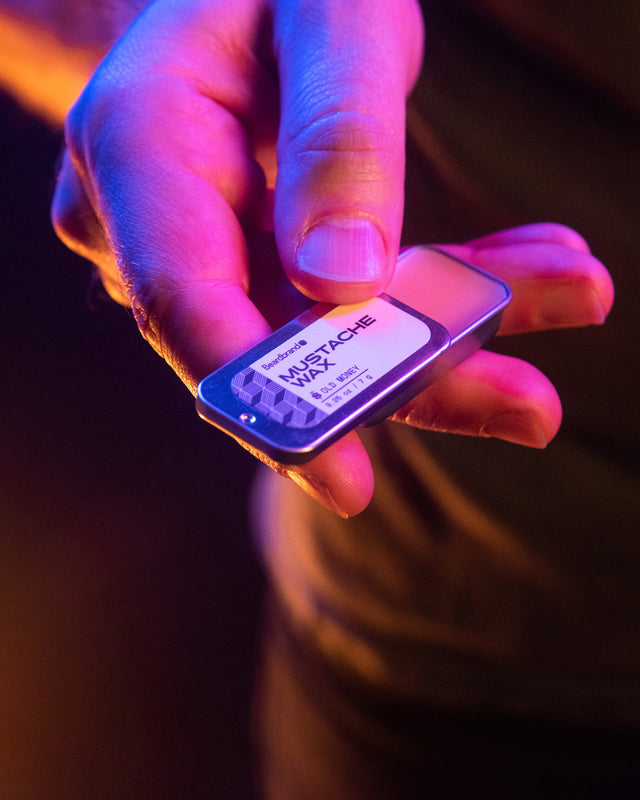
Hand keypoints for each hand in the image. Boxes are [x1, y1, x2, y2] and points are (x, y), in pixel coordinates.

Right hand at [50, 1, 611, 516]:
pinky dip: (434, 287)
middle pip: (272, 336)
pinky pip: (339, 298)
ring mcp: (203, 247)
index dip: (265, 395)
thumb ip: (338, 137)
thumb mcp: (330, 15)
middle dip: (406, 373)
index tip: (347, 480)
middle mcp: (152, 218)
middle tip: (529, 403)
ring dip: (449, 322)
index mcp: (138, 145)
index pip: (184, 300)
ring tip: (566, 291)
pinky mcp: (253, 259)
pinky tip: (526, 271)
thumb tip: (345, 284)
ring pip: (321, 327)